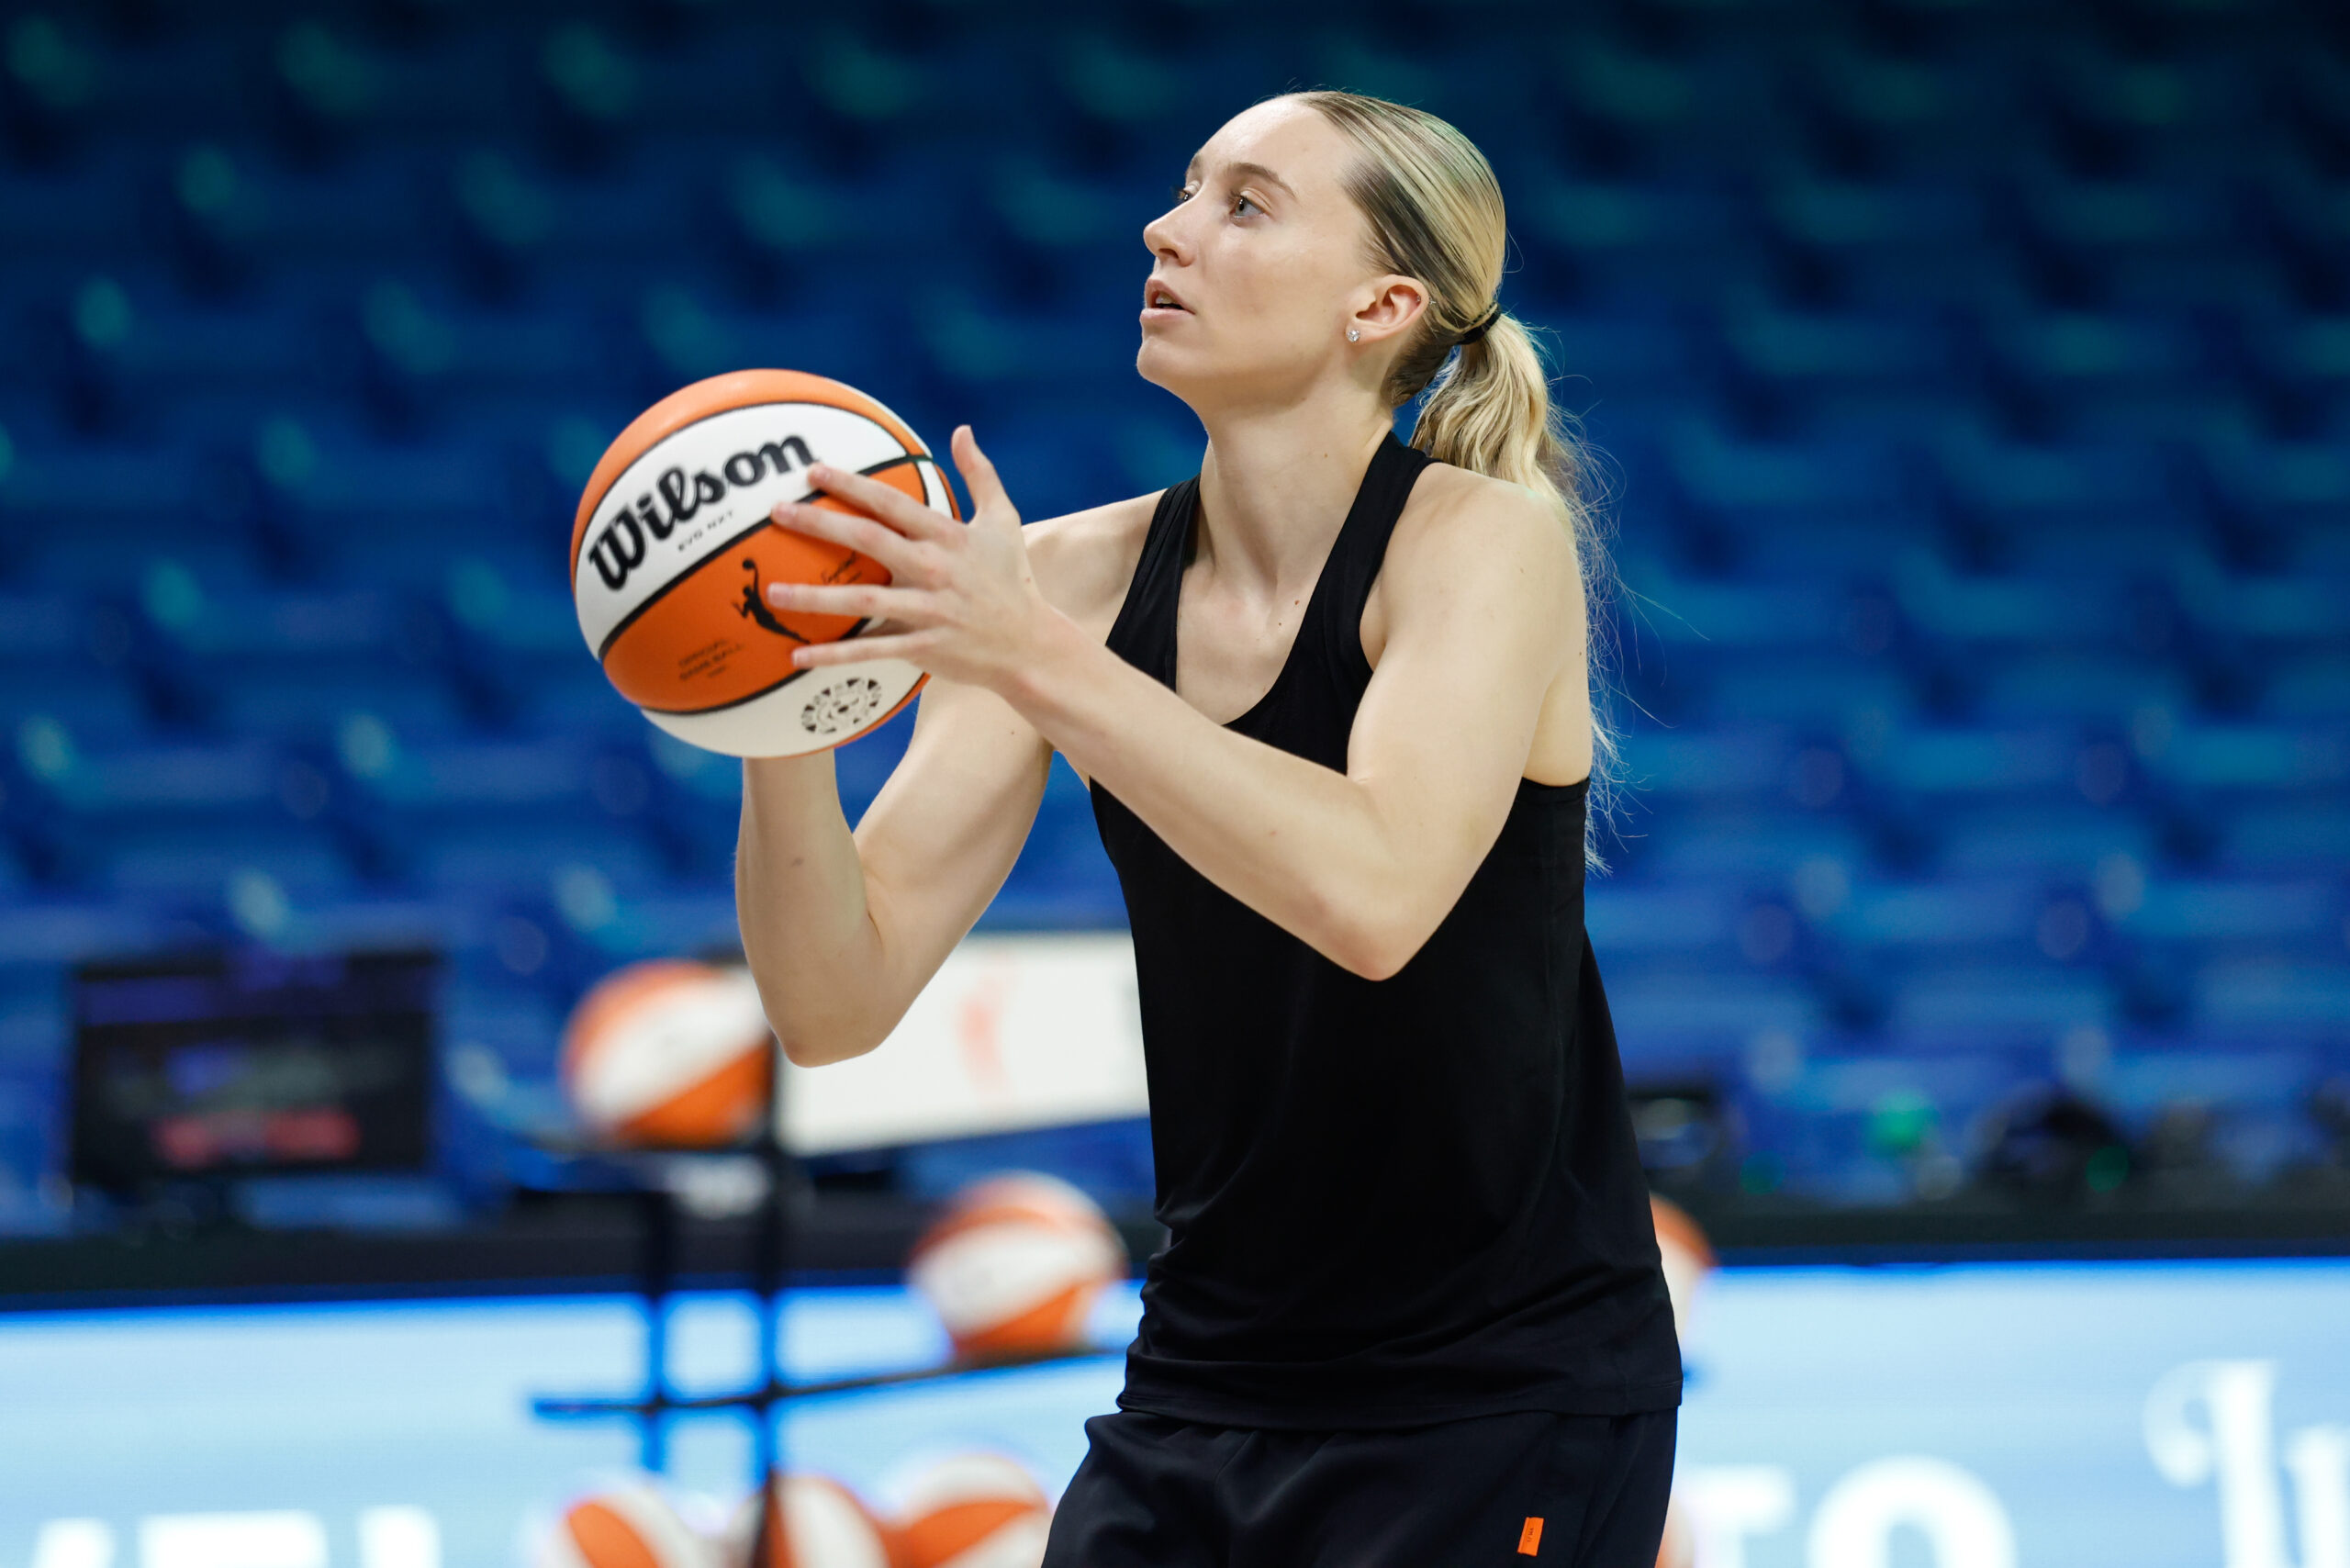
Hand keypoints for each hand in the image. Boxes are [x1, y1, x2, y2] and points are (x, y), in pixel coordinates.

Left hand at [764, 426, 1058, 693]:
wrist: (1030, 644)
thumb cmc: (1012, 579)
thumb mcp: (1003, 521)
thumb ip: (980, 474)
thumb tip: (963, 430)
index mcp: (948, 536)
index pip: (892, 504)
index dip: (852, 485)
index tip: (814, 471)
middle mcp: (934, 569)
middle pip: (869, 541)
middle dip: (820, 524)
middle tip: (778, 512)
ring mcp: (927, 610)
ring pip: (863, 600)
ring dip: (815, 598)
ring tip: (772, 592)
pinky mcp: (923, 646)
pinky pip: (872, 651)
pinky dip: (834, 655)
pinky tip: (797, 655)